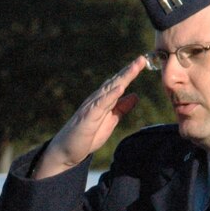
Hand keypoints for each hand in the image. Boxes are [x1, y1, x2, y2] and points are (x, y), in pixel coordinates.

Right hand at [34, 57, 146, 178]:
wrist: (66, 151)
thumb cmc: (87, 136)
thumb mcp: (110, 121)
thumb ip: (121, 109)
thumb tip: (135, 95)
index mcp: (104, 101)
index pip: (119, 84)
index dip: (130, 73)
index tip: (142, 62)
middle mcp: (97, 100)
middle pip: (115, 82)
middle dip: (129, 71)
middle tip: (142, 59)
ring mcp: (91, 107)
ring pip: (109, 89)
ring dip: (122, 78)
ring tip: (134, 68)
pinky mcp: (87, 117)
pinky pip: (100, 104)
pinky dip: (111, 95)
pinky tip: (120, 88)